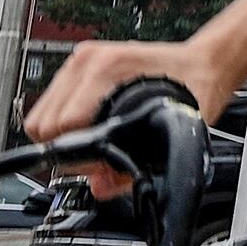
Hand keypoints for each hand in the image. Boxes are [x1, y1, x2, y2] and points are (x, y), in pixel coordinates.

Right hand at [22, 37, 241, 197]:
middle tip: (100, 154)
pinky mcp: (80, 63)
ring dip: (63, 135)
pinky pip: (51, 103)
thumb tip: (102, 186)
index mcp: (107, 70)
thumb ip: (135, 167)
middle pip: (43, 123)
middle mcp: (89, 60)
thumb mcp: (174, 131)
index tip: (100, 162)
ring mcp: (81, 59)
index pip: (58, 127)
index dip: (78, 155)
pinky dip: (64, 120)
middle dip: (68, 148)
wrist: (204, 62)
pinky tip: (91, 124)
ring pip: (41, 114)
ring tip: (97, 139)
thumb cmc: (195, 86)